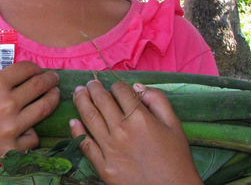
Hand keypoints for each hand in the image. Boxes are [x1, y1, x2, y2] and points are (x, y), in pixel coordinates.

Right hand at [0, 61, 59, 183]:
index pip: (25, 69)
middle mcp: (8, 104)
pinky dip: (32, 132)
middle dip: (50, 79)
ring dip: (53, 98)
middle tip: (54, 78)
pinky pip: (33, 137)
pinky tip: (29, 127)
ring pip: (44, 109)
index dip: (35, 67)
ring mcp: (12, 127)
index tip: (39, 69)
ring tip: (55, 95)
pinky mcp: (13, 148)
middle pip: (39, 86)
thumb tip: (14, 76)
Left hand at [69, 80, 202, 184]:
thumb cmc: (176, 159)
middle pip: (101, 100)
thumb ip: (158, 100)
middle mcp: (121, 130)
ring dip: (81, 102)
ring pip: (89, 117)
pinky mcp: (103, 166)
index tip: (115, 86)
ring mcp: (109, 148)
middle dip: (94, 88)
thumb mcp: (174, 124)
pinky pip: (85, 144)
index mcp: (140, 118)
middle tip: (90, 83)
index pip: (120, 91)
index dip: (116, 85)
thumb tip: (137, 86)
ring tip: (78, 93)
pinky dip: (76, 131)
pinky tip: (73, 122)